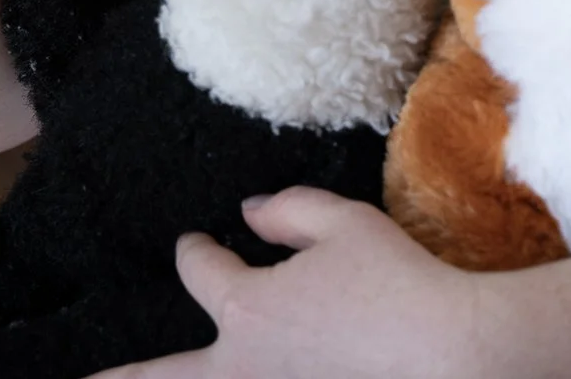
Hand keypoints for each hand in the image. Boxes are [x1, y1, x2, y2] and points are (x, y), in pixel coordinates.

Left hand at [90, 188, 495, 378]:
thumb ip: (289, 209)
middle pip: (164, 374)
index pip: (201, 272)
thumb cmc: (397, 283)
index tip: (192, 243)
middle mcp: (244, 364)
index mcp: (246, 308)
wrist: (448, 354)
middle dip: (122, 378)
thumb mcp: (344, 223)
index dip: (194, 253)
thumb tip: (250, 214)